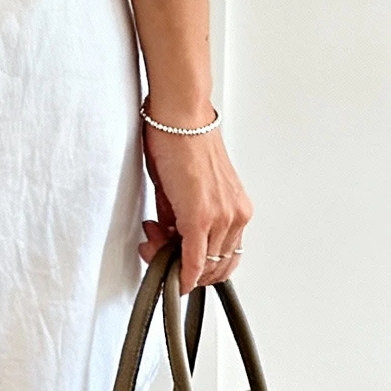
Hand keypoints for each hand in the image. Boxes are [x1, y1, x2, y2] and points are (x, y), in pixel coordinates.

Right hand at [140, 115, 252, 294]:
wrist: (179, 117)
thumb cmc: (182, 142)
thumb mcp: (183, 191)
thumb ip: (180, 220)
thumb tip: (169, 240)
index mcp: (237, 209)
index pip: (223, 257)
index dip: (197, 265)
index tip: (172, 254)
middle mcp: (236, 215)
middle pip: (216, 267)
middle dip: (183, 266)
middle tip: (157, 247)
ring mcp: (222, 217)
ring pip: (203, 267)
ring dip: (173, 263)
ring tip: (153, 239)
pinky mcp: (201, 216)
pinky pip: (194, 261)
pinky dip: (181, 273)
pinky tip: (168, 272)